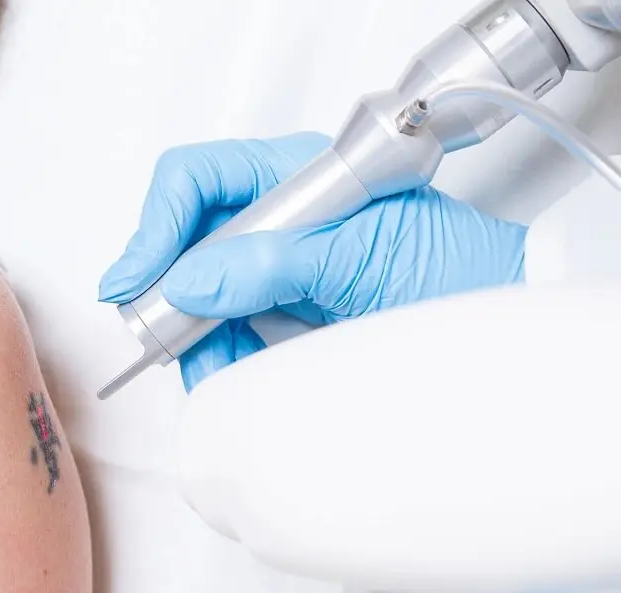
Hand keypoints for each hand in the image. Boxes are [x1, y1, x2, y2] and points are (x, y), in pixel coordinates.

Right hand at [98, 133, 528, 391]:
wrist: (492, 325)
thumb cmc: (454, 267)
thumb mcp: (362, 256)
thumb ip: (273, 263)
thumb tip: (194, 279)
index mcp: (295, 178)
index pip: (198, 180)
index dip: (158, 222)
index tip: (139, 276)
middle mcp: (275, 219)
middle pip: (186, 240)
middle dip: (165, 287)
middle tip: (156, 331)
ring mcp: (274, 270)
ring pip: (198, 296)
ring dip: (190, 334)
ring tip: (202, 366)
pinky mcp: (279, 316)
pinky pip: (224, 333)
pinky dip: (215, 359)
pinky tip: (220, 376)